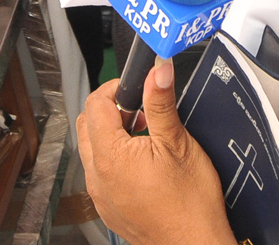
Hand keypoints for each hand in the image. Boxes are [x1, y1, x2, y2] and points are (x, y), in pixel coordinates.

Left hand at [78, 63, 237, 244]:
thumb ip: (161, 102)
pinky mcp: (108, 208)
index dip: (114, 88)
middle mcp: (98, 177)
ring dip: (112, 134)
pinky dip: (114, 158)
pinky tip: (142, 161)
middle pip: (87, 125)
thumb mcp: (178, 142)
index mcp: (110, 157)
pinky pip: (100, 173)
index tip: (133, 87)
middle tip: (140, 110)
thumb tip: (157, 70)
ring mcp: (100, 195)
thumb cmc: (190, 204)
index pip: (95, 104)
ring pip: (92, 149)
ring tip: (145, 135)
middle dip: (110, 109)